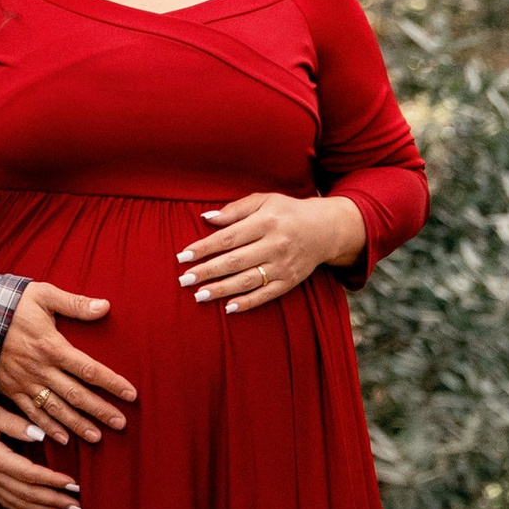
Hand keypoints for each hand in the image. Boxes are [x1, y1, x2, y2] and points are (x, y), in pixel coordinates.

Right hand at [0, 282, 133, 444]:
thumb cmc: (12, 304)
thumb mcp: (43, 295)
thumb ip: (75, 303)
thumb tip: (105, 306)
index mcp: (52, 346)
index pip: (89, 369)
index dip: (111, 382)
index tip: (131, 394)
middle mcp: (41, 369)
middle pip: (76, 394)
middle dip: (100, 410)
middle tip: (121, 424)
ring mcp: (25, 382)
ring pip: (56, 409)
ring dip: (77, 424)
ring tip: (97, 438)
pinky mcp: (11, 390)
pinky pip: (32, 414)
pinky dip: (47, 428)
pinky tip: (62, 439)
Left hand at [176, 192, 364, 313]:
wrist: (325, 229)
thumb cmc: (287, 211)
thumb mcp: (264, 200)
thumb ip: (235, 209)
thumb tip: (206, 218)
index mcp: (266, 221)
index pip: (228, 237)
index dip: (204, 247)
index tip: (183, 256)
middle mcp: (275, 244)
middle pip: (235, 261)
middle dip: (207, 271)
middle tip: (183, 280)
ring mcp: (283, 265)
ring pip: (247, 281)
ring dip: (221, 290)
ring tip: (198, 296)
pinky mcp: (290, 281)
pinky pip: (266, 295)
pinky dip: (247, 303)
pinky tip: (228, 308)